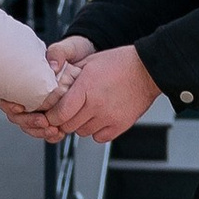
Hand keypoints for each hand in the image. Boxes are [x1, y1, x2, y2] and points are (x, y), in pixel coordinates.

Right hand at [2, 30, 91, 139]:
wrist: (87, 60)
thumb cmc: (72, 52)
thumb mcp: (66, 48)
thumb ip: (57, 53)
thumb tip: (53, 65)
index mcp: (23, 79)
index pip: (5, 96)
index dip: (8, 105)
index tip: (19, 107)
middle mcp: (27, 94)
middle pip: (17, 116)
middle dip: (29, 122)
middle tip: (43, 121)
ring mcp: (38, 106)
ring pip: (29, 126)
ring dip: (39, 131)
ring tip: (53, 130)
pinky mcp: (51, 114)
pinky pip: (44, 129)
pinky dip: (49, 134)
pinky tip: (58, 133)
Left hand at [41, 46, 159, 143]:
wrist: (147, 70)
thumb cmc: (120, 63)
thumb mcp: (89, 61)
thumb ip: (69, 74)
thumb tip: (52, 84)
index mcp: (86, 87)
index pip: (59, 113)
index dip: (51, 116)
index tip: (51, 113)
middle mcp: (97, 104)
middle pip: (68, 126)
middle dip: (64, 120)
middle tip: (68, 111)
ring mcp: (109, 117)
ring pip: (82, 132)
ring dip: (80, 125)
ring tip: (87, 111)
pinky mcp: (120, 125)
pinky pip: (99, 137)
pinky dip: (96, 131)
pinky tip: (99, 118)